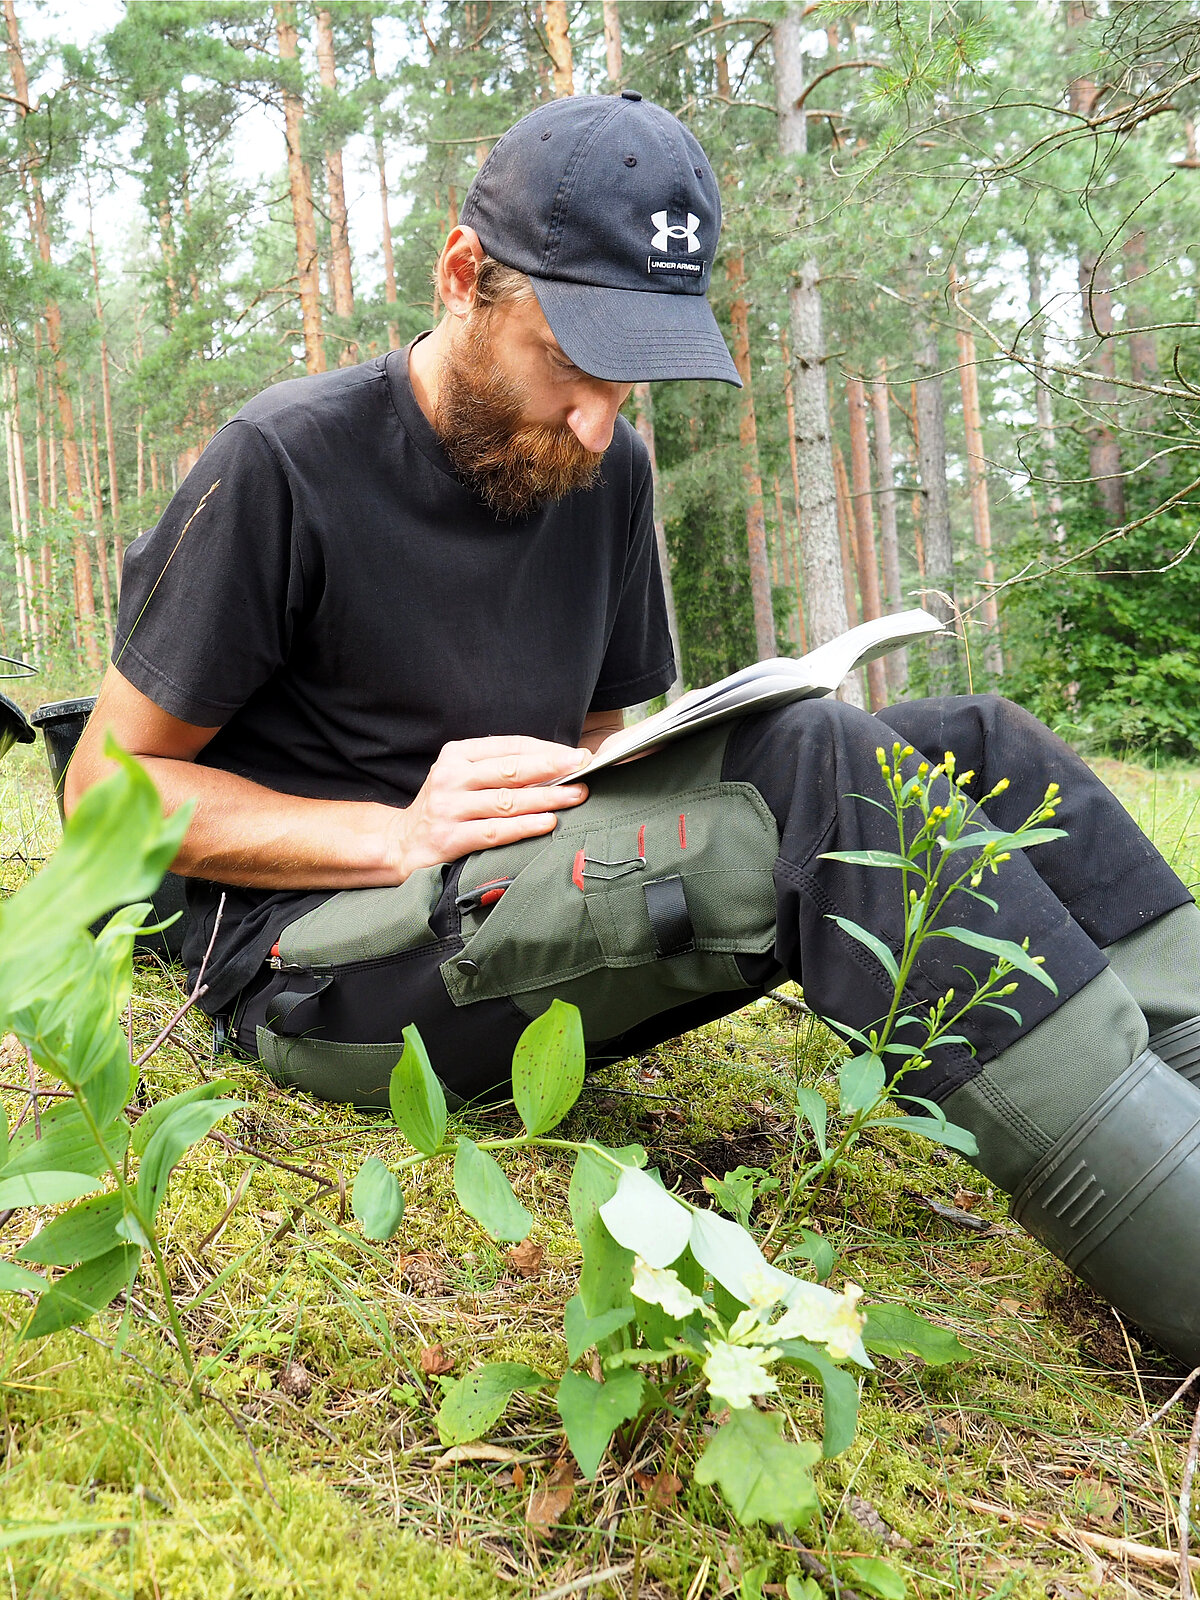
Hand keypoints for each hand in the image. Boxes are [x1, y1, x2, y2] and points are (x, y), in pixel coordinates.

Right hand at [390, 735, 590, 878]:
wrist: (401, 844)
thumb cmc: (445, 807)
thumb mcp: (462, 777)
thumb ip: (498, 768)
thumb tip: (556, 764)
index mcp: (457, 754)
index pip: (509, 746)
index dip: (546, 750)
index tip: (576, 755)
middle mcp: (451, 778)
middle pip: (510, 770)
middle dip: (552, 768)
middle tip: (583, 769)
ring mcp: (449, 808)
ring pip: (507, 801)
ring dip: (547, 798)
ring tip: (576, 796)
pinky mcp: (450, 838)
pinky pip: (495, 831)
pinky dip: (524, 827)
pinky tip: (548, 823)